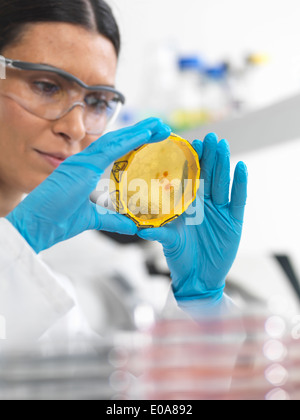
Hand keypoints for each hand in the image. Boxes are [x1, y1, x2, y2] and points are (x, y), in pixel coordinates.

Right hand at [6, 118, 170, 253]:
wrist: (37, 226)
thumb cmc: (57, 221)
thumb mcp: (92, 219)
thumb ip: (113, 220)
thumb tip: (133, 226)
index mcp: (85, 170)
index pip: (114, 152)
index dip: (134, 143)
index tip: (152, 137)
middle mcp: (83, 161)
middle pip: (117, 142)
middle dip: (140, 132)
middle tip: (161, 126)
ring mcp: (81, 161)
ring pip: (115, 140)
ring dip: (138, 131)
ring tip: (158, 124)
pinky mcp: (81, 165)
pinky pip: (109, 149)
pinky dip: (128, 140)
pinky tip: (144, 134)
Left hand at [138, 133, 247, 302]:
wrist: (197, 277)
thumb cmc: (180, 257)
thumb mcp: (168, 241)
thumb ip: (157, 233)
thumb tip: (138, 229)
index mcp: (186, 204)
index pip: (189, 178)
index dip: (190, 162)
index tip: (189, 144)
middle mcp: (204, 203)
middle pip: (208, 175)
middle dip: (208, 156)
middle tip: (209, 137)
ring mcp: (220, 210)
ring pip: (222, 182)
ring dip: (223, 164)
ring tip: (222, 145)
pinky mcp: (234, 220)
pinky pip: (238, 199)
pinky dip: (240, 184)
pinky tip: (241, 167)